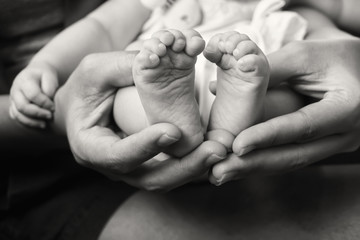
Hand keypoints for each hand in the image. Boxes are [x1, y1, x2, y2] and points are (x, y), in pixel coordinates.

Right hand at [9, 63, 57, 127]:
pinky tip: (39, 124)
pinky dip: (27, 123)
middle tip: (50, 116)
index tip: (54, 107)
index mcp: (25, 80)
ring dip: (32, 122)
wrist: (36, 73)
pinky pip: (17, 117)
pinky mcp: (14, 106)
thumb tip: (48, 100)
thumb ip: (50, 87)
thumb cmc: (45, 76)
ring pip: (17, 114)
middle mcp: (16, 90)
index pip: (33, 95)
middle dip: (38, 113)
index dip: (44, 103)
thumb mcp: (50, 76)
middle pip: (22, 106)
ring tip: (45, 124)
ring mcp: (13, 99)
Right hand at [55, 51, 226, 190]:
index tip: (172, 131)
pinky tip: (213, 148)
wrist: (81, 108)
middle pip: (150, 179)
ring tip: (220, 150)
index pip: (118, 156)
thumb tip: (157, 62)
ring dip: (195, 167)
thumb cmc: (84, 88)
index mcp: (91, 147)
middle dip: (185, 167)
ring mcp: (132, 168)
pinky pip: (172, 169)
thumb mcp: (95, 70)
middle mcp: (112, 167)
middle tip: (213, 150)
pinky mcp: (148, 163)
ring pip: (166, 179)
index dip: (145, 147)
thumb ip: (122, 66)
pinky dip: (193, 162)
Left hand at [209, 38, 359, 184]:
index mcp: (348, 107)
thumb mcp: (302, 56)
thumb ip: (267, 73)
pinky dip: (264, 163)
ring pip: (291, 162)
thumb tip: (216, 89)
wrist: (359, 68)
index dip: (268, 136)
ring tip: (221, 175)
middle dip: (254, 165)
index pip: (303, 126)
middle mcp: (347, 134)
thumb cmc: (332, 56)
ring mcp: (336, 145)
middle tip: (219, 173)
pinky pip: (291, 158)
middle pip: (296, 156)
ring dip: (254, 169)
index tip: (236, 146)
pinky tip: (238, 167)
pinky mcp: (323, 147)